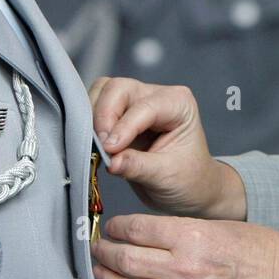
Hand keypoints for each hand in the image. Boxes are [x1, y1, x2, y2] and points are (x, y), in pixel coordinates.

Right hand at [89, 77, 245, 218]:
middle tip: (101, 147)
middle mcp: (157, 95)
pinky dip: (89, 122)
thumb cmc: (188, 180)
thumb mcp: (166, 177)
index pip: (143, 106)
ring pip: (103, 92)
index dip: (123, 127)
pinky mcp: (120, 113)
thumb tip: (111, 161)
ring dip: (94, 118)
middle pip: (118, 89)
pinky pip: (96, 106)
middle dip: (104, 116)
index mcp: (178, 103)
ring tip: (97, 146)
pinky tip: (93, 144)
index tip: (109, 150)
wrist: (189, 190)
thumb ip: (138, 166)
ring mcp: (137, 101)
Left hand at [90, 213, 278, 278]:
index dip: (117, 227)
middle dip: (104, 252)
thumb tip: (147, 235)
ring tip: (102, 273)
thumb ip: (182, 231)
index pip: (138, 229)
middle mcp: (185, 267)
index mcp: (193, 236)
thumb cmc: (262, 250)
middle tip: (99, 248)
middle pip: (127, 259)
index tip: (112, 227)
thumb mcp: (219, 225)